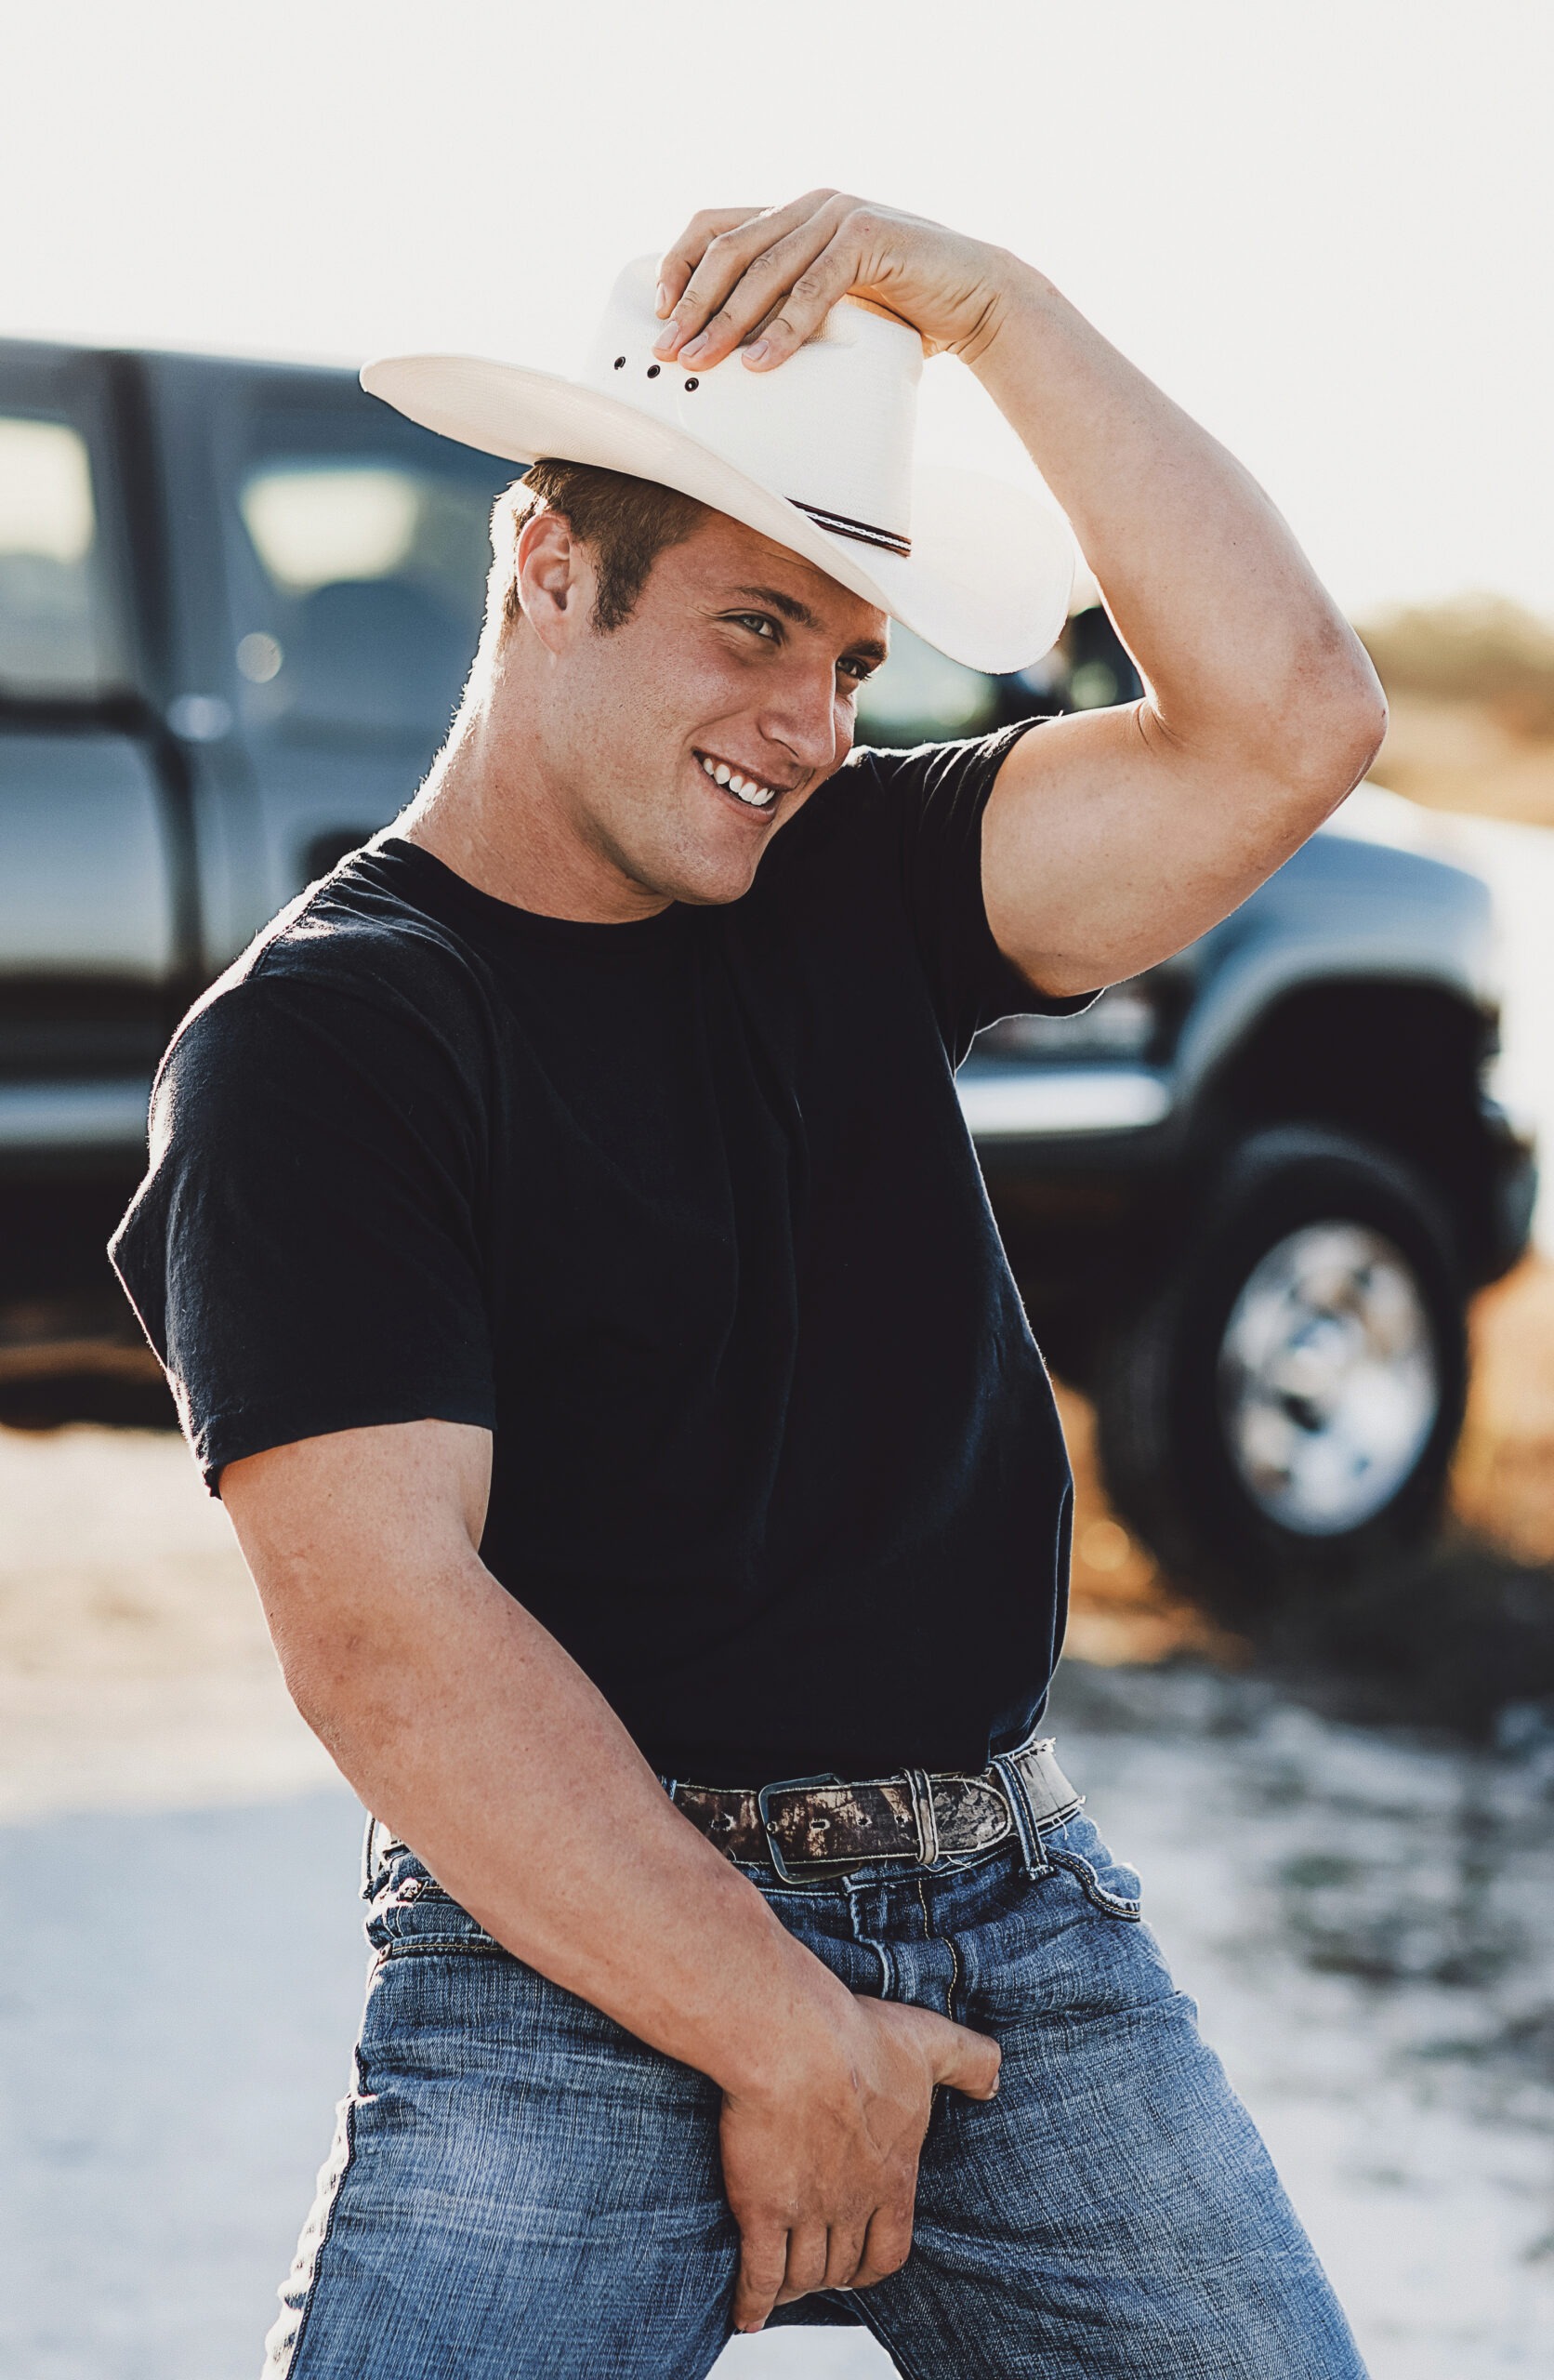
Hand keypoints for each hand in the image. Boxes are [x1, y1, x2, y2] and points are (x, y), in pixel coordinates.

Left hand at [653, 192, 1019, 374]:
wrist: (976, 299)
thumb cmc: (903, 311)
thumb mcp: (832, 306)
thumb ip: (787, 306)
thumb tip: (730, 351)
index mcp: (794, 214)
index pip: (715, 227)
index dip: (678, 265)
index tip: (660, 312)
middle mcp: (811, 205)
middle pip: (729, 249)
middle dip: (692, 302)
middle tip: (670, 348)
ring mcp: (839, 215)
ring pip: (765, 270)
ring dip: (727, 322)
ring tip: (703, 362)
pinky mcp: (868, 236)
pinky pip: (814, 289)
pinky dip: (784, 331)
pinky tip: (761, 363)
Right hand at [718, 1991, 1000, 2333]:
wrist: (793, 2042)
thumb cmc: (861, 2040)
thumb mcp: (931, 2042)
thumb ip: (971, 2062)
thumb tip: (995, 2084)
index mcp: (893, 2177)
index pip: (890, 2249)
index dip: (872, 2263)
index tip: (859, 2264)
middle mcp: (853, 2205)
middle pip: (842, 2265)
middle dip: (831, 2273)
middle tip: (815, 2270)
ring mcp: (806, 2212)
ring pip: (803, 2274)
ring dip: (795, 2287)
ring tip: (781, 2288)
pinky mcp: (760, 2209)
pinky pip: (760, 2274)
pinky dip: (753, 2301)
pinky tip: (746, 2315)